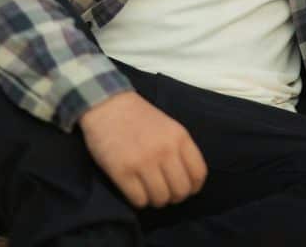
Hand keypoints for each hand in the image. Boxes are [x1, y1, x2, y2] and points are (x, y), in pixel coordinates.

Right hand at [78, 91, 207, 208]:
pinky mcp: (122, 172)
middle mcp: (165, 151)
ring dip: (156, 200)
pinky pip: (139, 200)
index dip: (193, 187)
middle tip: (164, 192)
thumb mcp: (169, 127)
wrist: (107, 105)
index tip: (185, 188)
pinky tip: (135, 190)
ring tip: (149, 191)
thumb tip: (187, 178)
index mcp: (180, 138)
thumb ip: (180, 149)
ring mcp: (143, 163)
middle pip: (181, 191)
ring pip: (160, 199)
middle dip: (174, 197)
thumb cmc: (139, 117)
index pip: (198, 174)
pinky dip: (139, 200)